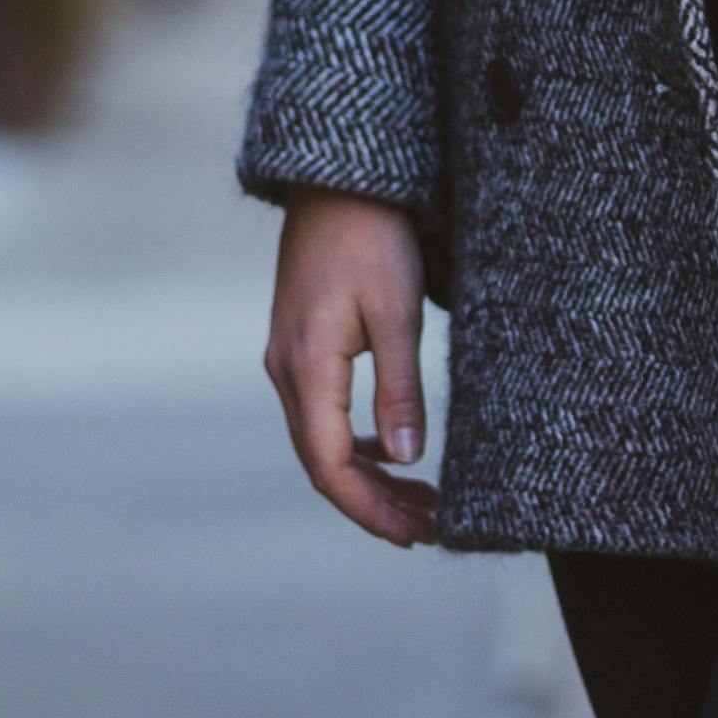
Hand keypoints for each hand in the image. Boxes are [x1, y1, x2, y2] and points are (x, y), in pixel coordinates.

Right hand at [266, 191, 436, 544]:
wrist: (338, 182)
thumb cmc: (372, 238)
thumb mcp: (398, 313)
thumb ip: (401, 389)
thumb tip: (408, 460)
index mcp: (307, 368)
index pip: (331, 466)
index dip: (371, 510)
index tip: (417, 535)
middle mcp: (287, 372)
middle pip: (324, 464)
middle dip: (376, 504)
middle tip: (430, 529)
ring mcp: (289, 361)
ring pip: (323, 443)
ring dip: (370, 478)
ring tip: (422, 502)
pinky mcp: (300, 348)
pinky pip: (323, 416)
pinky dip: (358, 445)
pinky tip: (395, 452)